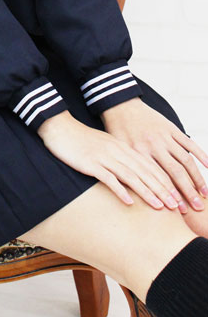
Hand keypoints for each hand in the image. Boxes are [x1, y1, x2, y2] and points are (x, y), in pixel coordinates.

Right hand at [37, 109, 189, 209]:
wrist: (60, 127)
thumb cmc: (81, 140)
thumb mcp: (105, 146)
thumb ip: (119, 158)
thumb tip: (132, 176)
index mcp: (122, 147)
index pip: (148, 165)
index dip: (163, 181)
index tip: (175, 196)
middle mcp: (117, 151)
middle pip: (144, 172)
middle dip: (161, 189)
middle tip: (175, 206)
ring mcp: (104, 156)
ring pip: (131, 176)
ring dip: (146, 191)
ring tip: (159, 206)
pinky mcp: (90, 163)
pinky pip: (108, 178)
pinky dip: (120, 190)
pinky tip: (128, 202)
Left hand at [99, 97, 207, 213]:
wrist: (120, 106)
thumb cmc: (117, 132)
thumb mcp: (119, 152)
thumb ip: (129, 170)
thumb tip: (138, 194)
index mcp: (139, 153)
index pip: (158, 179)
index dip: (170, 196)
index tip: (179, 210)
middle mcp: (153, 145)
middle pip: (175, 173)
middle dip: (188, 192)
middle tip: (197, 207)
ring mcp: (164, 136)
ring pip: (185, 160)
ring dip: (197, 177)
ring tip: (204, 193)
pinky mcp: (170, 127)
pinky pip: (188, 142)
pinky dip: (200, 154)